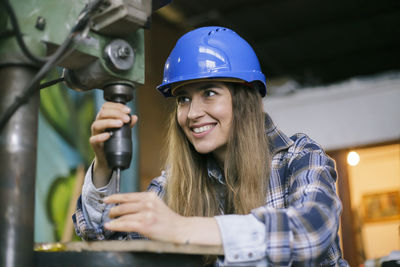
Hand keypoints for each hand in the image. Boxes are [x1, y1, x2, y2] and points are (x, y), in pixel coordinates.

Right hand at [89, 102, 137, 186]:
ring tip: (120, 124)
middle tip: (126, 119)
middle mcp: (98, 124)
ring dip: (110, 122)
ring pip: (97, 124)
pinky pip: (94, 139)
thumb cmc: (115, 141)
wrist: (108, 157)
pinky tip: (108, 135)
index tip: (128, 110)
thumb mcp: (122, 131)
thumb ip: (128, 124)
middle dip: (116, 113)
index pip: (106, 106)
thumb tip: (135, 117)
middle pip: (102, 113)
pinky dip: (101, 136)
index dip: (117, 106)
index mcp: (104, 118)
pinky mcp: (94, 144)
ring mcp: (95, 134)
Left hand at [103, 192, 222, 244]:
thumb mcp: (156, 205)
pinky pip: (125, 224)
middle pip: (123, 205)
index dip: (114, 197)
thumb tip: (126, 206)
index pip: (128, 195)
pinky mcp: (145, 225)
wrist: (180, 230)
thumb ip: (143, 203)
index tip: (106, 199)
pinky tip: (110, 226)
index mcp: (150, 196)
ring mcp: (146, 214)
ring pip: (123, 215)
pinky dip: (115, 226)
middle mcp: (148, 203)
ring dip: (113, 219)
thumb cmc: (168, 220)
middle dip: (113, 210)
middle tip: (109, 214)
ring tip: (110, 221)